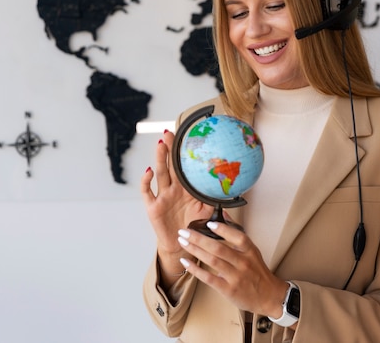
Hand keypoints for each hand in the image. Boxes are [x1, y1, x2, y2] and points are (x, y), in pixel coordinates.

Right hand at [141, 130, 212, 278]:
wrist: (182, 245)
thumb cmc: (194, 227)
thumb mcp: (208, 212)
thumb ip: (217, 200)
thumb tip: (233, 189)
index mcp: (186, 188)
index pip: (184, 166)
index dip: (183, 152)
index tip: (186, 137)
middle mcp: (173, 189)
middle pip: (170, 165)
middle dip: (169, 149)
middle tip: (169, 133)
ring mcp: (162, 196)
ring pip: (160, 174)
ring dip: (159, 159)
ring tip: (160, 145)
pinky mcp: (153, 207)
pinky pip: (148, 191)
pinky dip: (146, 180)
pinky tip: (148, 171)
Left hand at [176, 221, 287, 317]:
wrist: (269, 296)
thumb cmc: (257, 271)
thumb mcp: (252, 250)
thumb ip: (236, 233)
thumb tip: (223, 215)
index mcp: (250, 251)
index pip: (237, 237)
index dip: (223, 229)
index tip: (208, 223)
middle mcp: (243, 263)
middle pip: (219, 248)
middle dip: (199, 239)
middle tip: (184, 232)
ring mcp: (236, 277)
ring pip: (213, 261)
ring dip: (195, 250)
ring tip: (182, 242)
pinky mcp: (228, 289)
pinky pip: (209, 278)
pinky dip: (196, 270)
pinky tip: (186, 262)